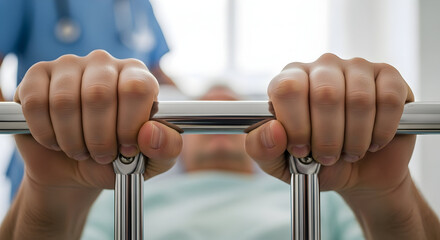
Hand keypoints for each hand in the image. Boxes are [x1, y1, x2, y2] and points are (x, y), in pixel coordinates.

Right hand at [14, 50, 181, 189]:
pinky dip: (46, 133)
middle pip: (99, 94)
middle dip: (99, 137)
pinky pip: (36, 103)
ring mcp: (69, 66)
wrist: (77, 169)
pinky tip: (56, 140)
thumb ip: (167, 149)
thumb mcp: (152, 161)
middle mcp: (104, 64)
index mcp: (138, 77)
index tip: (126, 148)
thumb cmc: (118, 160)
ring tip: (80, 149)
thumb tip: (150, 133)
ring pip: (65, 101)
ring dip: (72, 139)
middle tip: (101, 154)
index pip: (137, 88)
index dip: (129, 125)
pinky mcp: (37, 76)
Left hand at [246, 53, 414, 195]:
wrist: (357, 172)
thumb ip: (261, 148)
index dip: (295, 124)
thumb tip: (273, 131)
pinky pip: (388, 99)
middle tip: (328, 156)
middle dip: (327, 137)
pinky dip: (381, 130)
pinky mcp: (388, 76)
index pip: (287, 88)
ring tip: (350, 151)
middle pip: (324, 94)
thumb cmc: (314, 162)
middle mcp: (321, 67)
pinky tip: (374, 141)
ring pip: (358, 99)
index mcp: (289, 81)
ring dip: (355, 138)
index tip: (301, 149)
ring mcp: (356, 67)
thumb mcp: (278, 164)